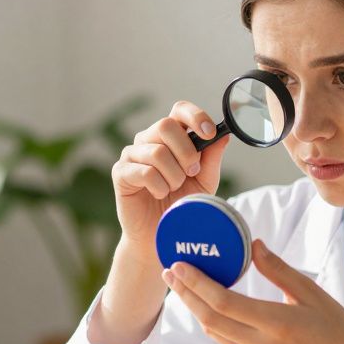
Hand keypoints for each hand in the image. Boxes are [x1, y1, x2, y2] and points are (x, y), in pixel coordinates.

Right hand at [111, 101, 232, 248]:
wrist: (161, 233)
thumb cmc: (181, 203)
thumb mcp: (204, 180)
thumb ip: (212, 157)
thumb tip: (223, 135)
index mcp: (170, 136)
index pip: (179, 110)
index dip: (194, 116)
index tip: (209, 133)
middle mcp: (148, 140)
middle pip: (166, 125)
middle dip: (186, 151)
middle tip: (191, 172)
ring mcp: (132, 155)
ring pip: (157, 151)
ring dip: (174, 175)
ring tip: (173, 188)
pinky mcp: (121, 172)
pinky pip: (145, 172)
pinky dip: (159, 187)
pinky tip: (159, 194)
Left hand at [162, 239, 343, 343]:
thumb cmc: (336, 328)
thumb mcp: (311, 293)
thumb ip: (278, 270)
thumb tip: (253, 244)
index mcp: (276, 324)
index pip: (223, 302)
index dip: (196, 283)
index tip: (179, 265)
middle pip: (209, 318)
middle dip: (185, 294)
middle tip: (170, 272)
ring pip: (214, 332)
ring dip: (195, 309)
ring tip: (182, 285)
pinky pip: (226, 342)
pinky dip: (212, 322)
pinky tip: (208, 305)